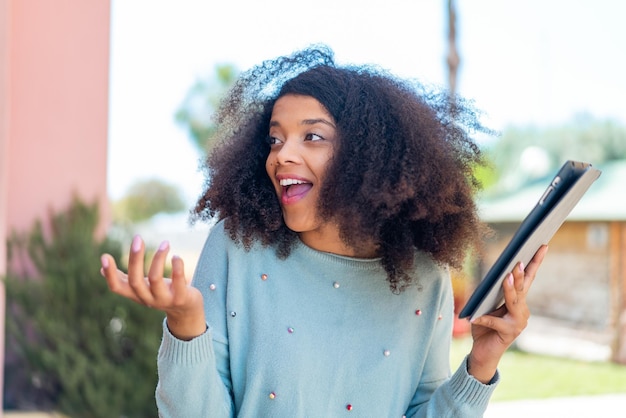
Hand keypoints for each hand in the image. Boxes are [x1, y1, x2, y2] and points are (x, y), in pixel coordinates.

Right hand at [100, 235, 205, 339]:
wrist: (186, 311)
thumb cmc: (161, 293)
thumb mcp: (142, 288)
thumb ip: (124, 279)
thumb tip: (101, 269)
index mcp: (135, 294)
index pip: (117, 288)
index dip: (110, 274)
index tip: (105, 256)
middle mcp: (147, 298)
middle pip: (135, 281)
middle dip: (135, 258)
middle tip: (137, 238)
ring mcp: (164, 299)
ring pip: (155, 279)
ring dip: (158, 258)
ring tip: (165, 243)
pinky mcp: (181, 298)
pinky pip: (178, 281)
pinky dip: (177, 267)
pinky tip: (176, 256)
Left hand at [467, 245, 548, 382]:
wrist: (483, 352)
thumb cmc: (484, 326)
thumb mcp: (486, 304)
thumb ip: (491, 291)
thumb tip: (495, 275)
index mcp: (518, 301)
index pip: (528, 278)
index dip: (535, 262)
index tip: (542, 245)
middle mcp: (522, 311)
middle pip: (523, 288)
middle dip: (521, 273)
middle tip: (519, 260)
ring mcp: (518, 323)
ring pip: (514, 302)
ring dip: (510, 289)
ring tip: (507, 277)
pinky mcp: (508, 333)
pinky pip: (495, 322)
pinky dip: (484, 319)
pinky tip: (474, 318)